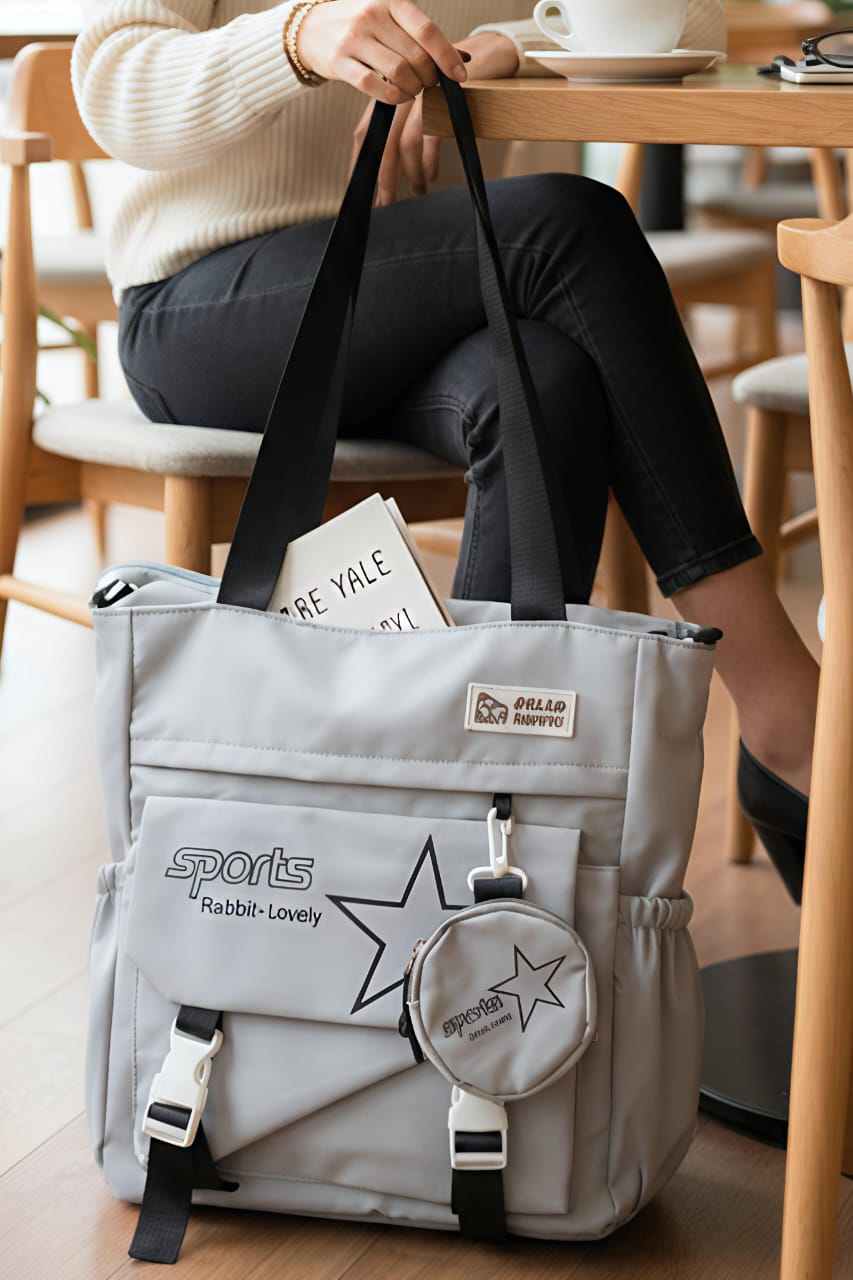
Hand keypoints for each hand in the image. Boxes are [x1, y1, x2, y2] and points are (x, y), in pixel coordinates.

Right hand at [297, 0, 466, 104]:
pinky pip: (374, 87)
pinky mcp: (339, 62)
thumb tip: (462, 58)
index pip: (427, 31)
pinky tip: (398, 96)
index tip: (459, 74)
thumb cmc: (361, 26)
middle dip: (429, 77)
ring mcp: (354, 39)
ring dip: (413, 89)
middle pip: (415, 57)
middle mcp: (372, 15)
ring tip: (413, 90)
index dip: (447, 56)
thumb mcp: (391, 18)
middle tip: (429, 83)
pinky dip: (393, 97)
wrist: (313, 28)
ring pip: (397, 73)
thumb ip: (421, 36)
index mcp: (391, 1)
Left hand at [352, 95, 437, 204]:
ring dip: (411, 173)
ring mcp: (419, 97)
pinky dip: (430, 160)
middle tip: (385, 204)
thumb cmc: (441, 88)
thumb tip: (387, 175)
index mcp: (386, 99)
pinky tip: (430, 176)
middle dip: (383, 177)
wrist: (473, 58)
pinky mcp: (441, 101)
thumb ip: (400, 132)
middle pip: (383, 142)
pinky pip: (431, 137)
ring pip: (406, 142)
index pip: (365, 135)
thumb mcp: (414, 107)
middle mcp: (398, 97)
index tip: (363, 190)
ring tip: (416, 190)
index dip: (362, 164)